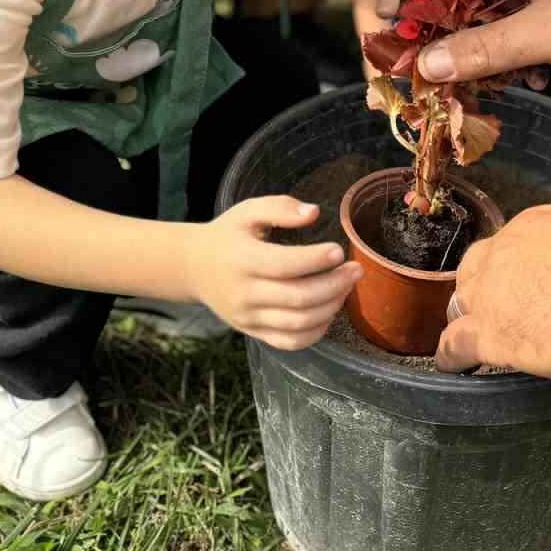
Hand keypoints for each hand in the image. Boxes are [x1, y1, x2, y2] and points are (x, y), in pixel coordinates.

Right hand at [193, 197, 361, 350]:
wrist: (195, 268)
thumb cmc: (229, 235)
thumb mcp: (247, 212)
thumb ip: (279, 207)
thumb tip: (313, 213)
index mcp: (242, 260)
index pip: (284, 265)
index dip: (315, 260)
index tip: (339, 250)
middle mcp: (244, 294)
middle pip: (298, 298)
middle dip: (335, 285)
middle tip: (356, 270)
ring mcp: (249, 318)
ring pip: (299, 324)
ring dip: (331, 307)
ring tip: (347, 287)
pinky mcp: (254, 332)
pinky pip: (291, 342)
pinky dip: (317, 332)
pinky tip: (330, 310)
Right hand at [413, 0, 550, 84]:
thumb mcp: (547, 35)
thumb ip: (485, 49)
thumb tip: (426, 65)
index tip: (405, 21)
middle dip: (454, 27)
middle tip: (432, 62)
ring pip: (497, 14)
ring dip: (487, 48)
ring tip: (478, 80)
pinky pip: (523, 31)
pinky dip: (518, 55)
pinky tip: (533, 80)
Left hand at [435, 205, 550, 377]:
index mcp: (538, 225)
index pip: (513, 244)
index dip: (515, 268)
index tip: (525, 283)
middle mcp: (507, 251)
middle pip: (476, 269)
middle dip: (482, 288)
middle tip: (497, 310)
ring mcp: (492, 292)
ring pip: (462, 304)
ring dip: (468, 320)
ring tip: (470, 339)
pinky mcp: (490, 333)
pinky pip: (455, 345)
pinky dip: (452, 356)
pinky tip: (454, 366)